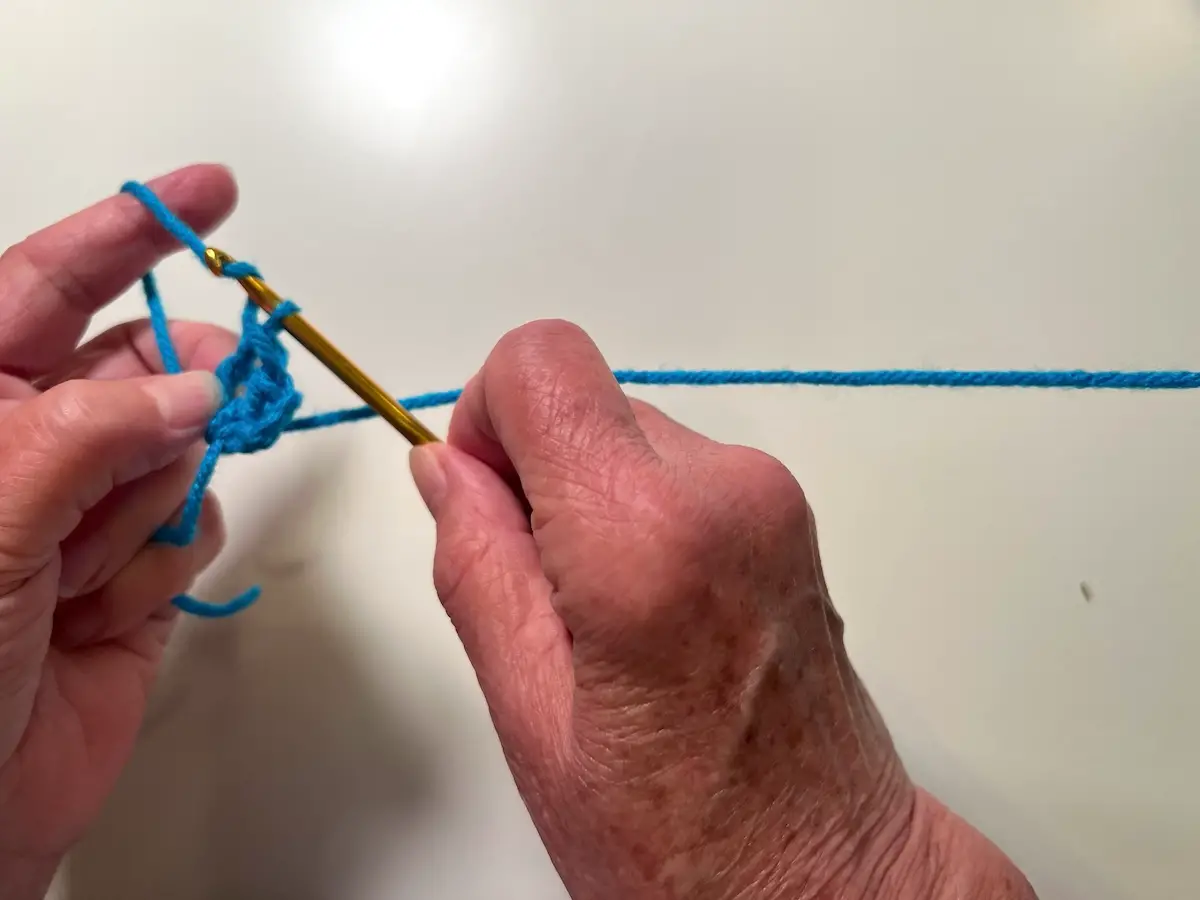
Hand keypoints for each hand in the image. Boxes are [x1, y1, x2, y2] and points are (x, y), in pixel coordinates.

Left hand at [0, 165, 237, 897]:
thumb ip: (89, 434)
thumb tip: (195, 384)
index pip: (42, 289)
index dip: (125, 233)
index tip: (208, 194)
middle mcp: (29, 450)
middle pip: (137, 368)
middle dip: (180, 378)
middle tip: (232, 374)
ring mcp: (88, 512)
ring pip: (180, 450)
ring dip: (151, 501)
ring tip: (87, 567)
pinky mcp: (140, 574)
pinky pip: (195, 523)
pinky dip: (167, 558)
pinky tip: (110, 606)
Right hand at [410, 321, 1035, 899]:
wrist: (827, 875)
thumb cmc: (682, 839)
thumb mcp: (534, 718)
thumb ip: (478, 568)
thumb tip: (444, 467)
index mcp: (645, 537)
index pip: (541, 361)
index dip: (488, 417)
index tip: (487, 502)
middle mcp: (725, 490)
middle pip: (584, 398)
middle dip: (537, 473)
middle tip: (545, 596)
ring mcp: (771, 497)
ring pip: (628, 435)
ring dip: (591, 502)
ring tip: (606, 624)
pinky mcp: (788, 515)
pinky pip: (677, 470)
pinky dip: (640, 516)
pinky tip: (649, 615)